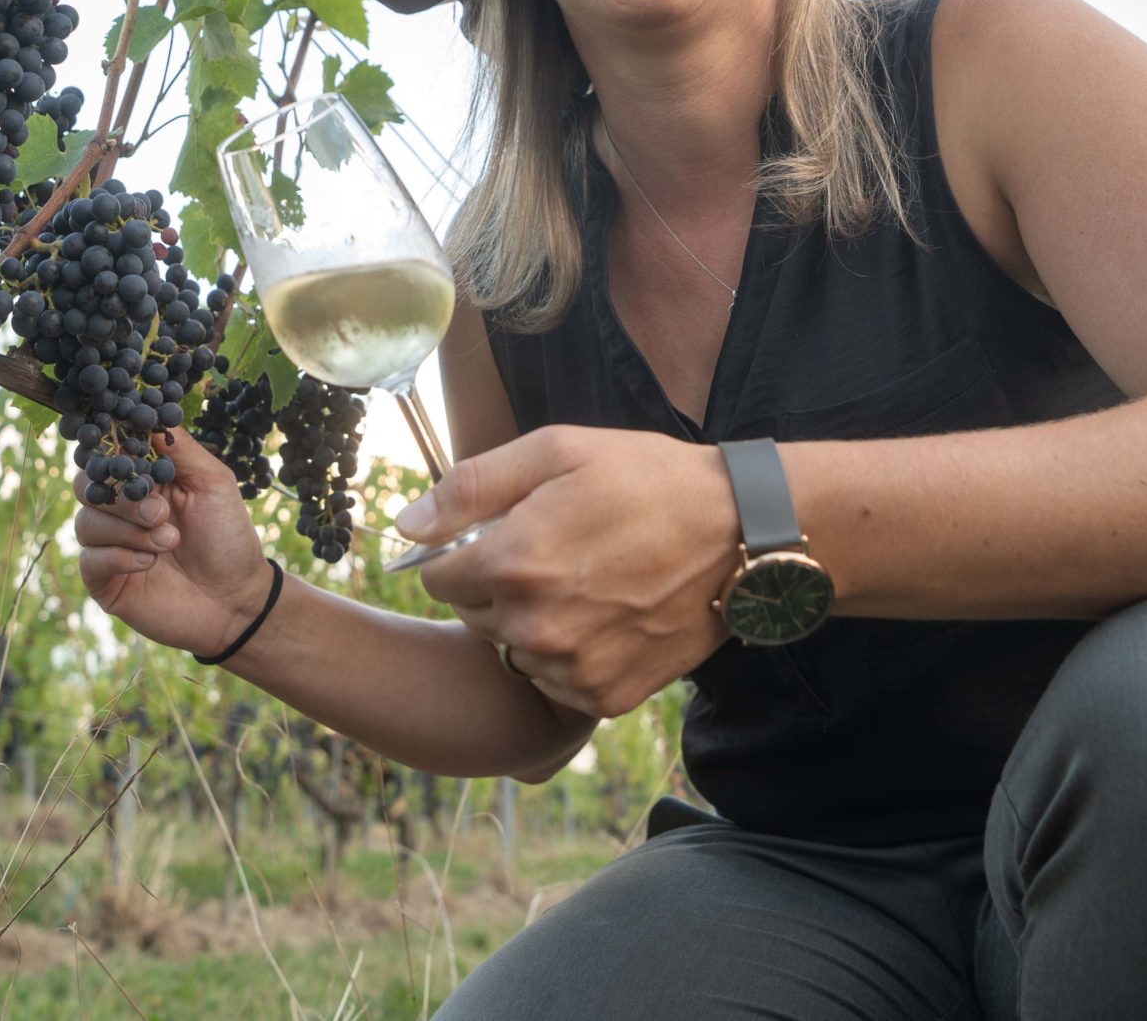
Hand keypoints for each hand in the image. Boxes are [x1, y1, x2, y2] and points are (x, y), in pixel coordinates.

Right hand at [74, 427, 275, 661]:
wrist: (236, 599)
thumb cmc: (227, 537)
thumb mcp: (212, 481)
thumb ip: (178, 448)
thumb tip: (145, 411)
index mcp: (143, 480)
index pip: (106, 454)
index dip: (109, 450)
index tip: (127, 455)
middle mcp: (121, 509)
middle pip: (87, 484)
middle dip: (122, 496)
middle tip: (160, 512)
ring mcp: (110, 545)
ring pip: (86, 522)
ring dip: (129, 530)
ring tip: (169, 541)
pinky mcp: (105, 580)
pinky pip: (89, 559)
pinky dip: (119, 557)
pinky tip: (150, 564)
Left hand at [397, 424, 739, 716]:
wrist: (740, 533)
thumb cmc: (647, 480)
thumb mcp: (556, 451)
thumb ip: (470, 485)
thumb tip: (406, 522)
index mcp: (512, 562)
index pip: (437, 577)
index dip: (463, 554)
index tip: (498, 539)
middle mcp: (534, 626)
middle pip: (474, 616)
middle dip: (499, 587)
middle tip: (554, 554)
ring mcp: (572, 668)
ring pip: (513, 653)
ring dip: (532, 626)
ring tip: (585, 585)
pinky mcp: (607, 696)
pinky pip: (556, 683)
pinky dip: (570, 658)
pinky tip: (606, 618)